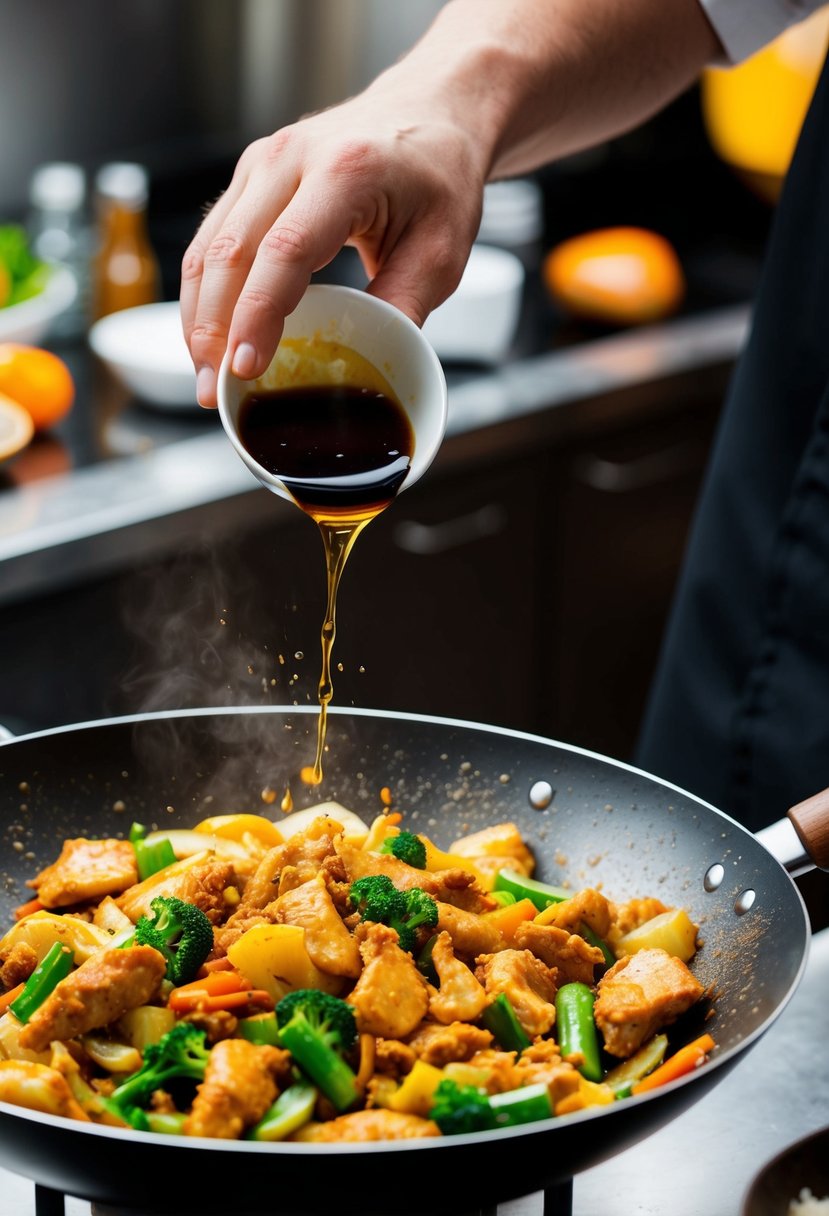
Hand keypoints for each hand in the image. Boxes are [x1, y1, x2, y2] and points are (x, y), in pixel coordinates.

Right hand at [180, 86, 486, 407]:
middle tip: (216, 392)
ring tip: (207, 376)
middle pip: (232, 252)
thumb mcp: (443, 251)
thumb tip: (363, 369)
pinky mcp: (250, 176)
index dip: (257, 314)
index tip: (245, 367)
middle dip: (215, 330)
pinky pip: (212, 240)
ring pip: (209, 247)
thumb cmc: (439, 178)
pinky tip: (210, 337)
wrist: (431, 110)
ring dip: (198, 317)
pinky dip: (205, 294)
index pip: (284, 250)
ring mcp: (263, 162)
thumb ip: (403, 307)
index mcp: (346, 170)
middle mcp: (292, 157)